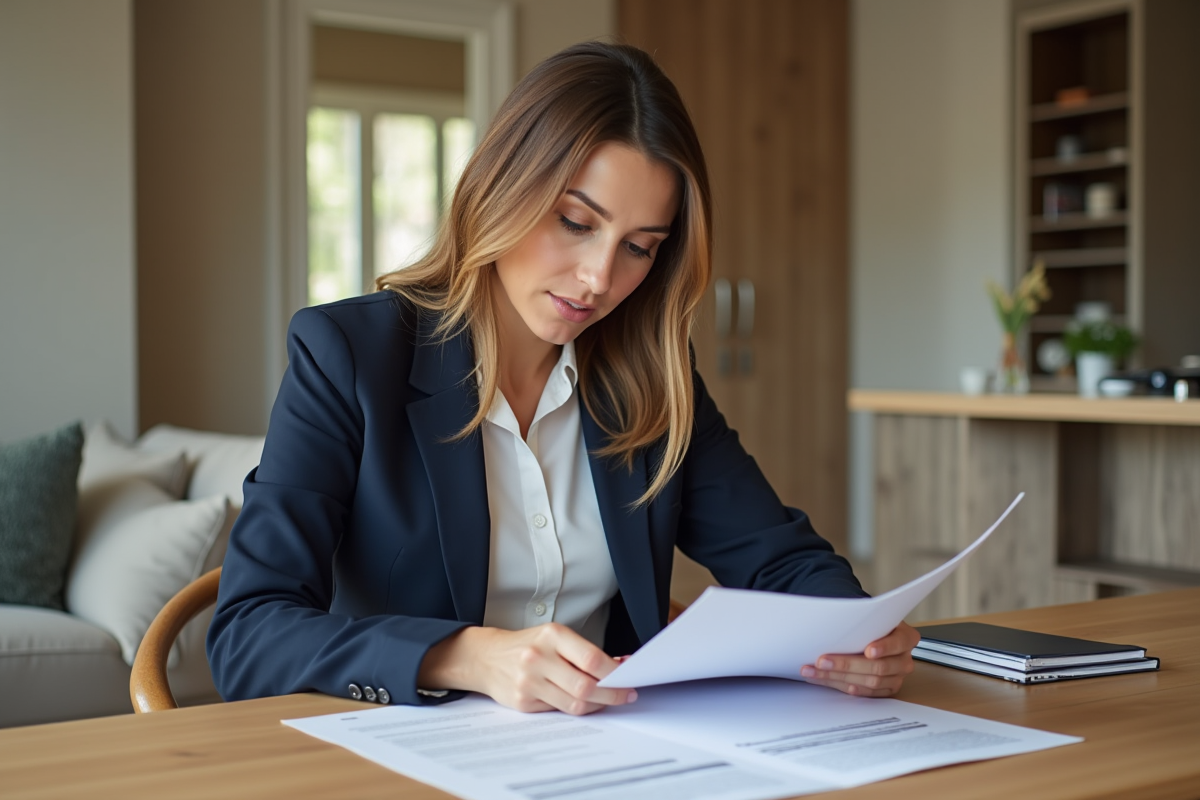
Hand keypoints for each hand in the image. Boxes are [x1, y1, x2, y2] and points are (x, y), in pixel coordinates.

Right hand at [418, 623, 637, 714]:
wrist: (486, 657)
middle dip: (611, 694)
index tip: (629, 679)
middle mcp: (538, 658)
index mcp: (552, 636)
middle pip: (585, 686)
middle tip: (625, 696)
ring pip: (574, 704)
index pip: (592, 660)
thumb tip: (620, 665)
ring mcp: (528, 682)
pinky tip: (583, 702)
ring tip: (607, 700)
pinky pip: (558, 711)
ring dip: (597, 705)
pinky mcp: (522, 702)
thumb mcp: (556, 638)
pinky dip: (575, 708)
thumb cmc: (528, 645)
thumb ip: (585, 653)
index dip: (615, 674)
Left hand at [800, 621, 919, 696]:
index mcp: (906, 637)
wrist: (875, 635)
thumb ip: (862, 622)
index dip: (884, 647)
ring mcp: (897, 677)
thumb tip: (833, 623)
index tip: (868, 650)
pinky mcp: (886, 689)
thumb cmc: (872, 625)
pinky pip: (865, 693)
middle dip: (847, 664)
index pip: (897, 643)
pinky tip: (827, 680)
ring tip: (814, 671)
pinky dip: (843, 686)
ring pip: (869, 682)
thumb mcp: (873, 618)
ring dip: (838, 677)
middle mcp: (904, 660)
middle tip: (822, 660)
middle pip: (879, 667)